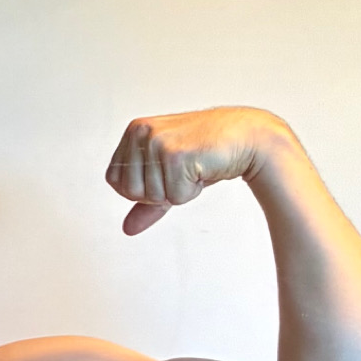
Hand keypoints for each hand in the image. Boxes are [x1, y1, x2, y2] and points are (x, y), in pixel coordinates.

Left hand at [105, 107, 289, 234]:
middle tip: (181, 171)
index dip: (141, 188)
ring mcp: (157, 142)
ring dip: (177, 191)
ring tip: (193, 168)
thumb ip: (144, 202)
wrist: (245, 137)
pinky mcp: (176, 155)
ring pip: (152, 196)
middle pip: (130, 191)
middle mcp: (141, 132)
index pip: (115, 181)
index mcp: (133, 131)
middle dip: (159, 191)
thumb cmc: (206, 153)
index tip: (165, 172)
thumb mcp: (168, 175)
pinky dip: (190, 192)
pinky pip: (174, 197)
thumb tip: (127, 229)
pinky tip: (202, 169)